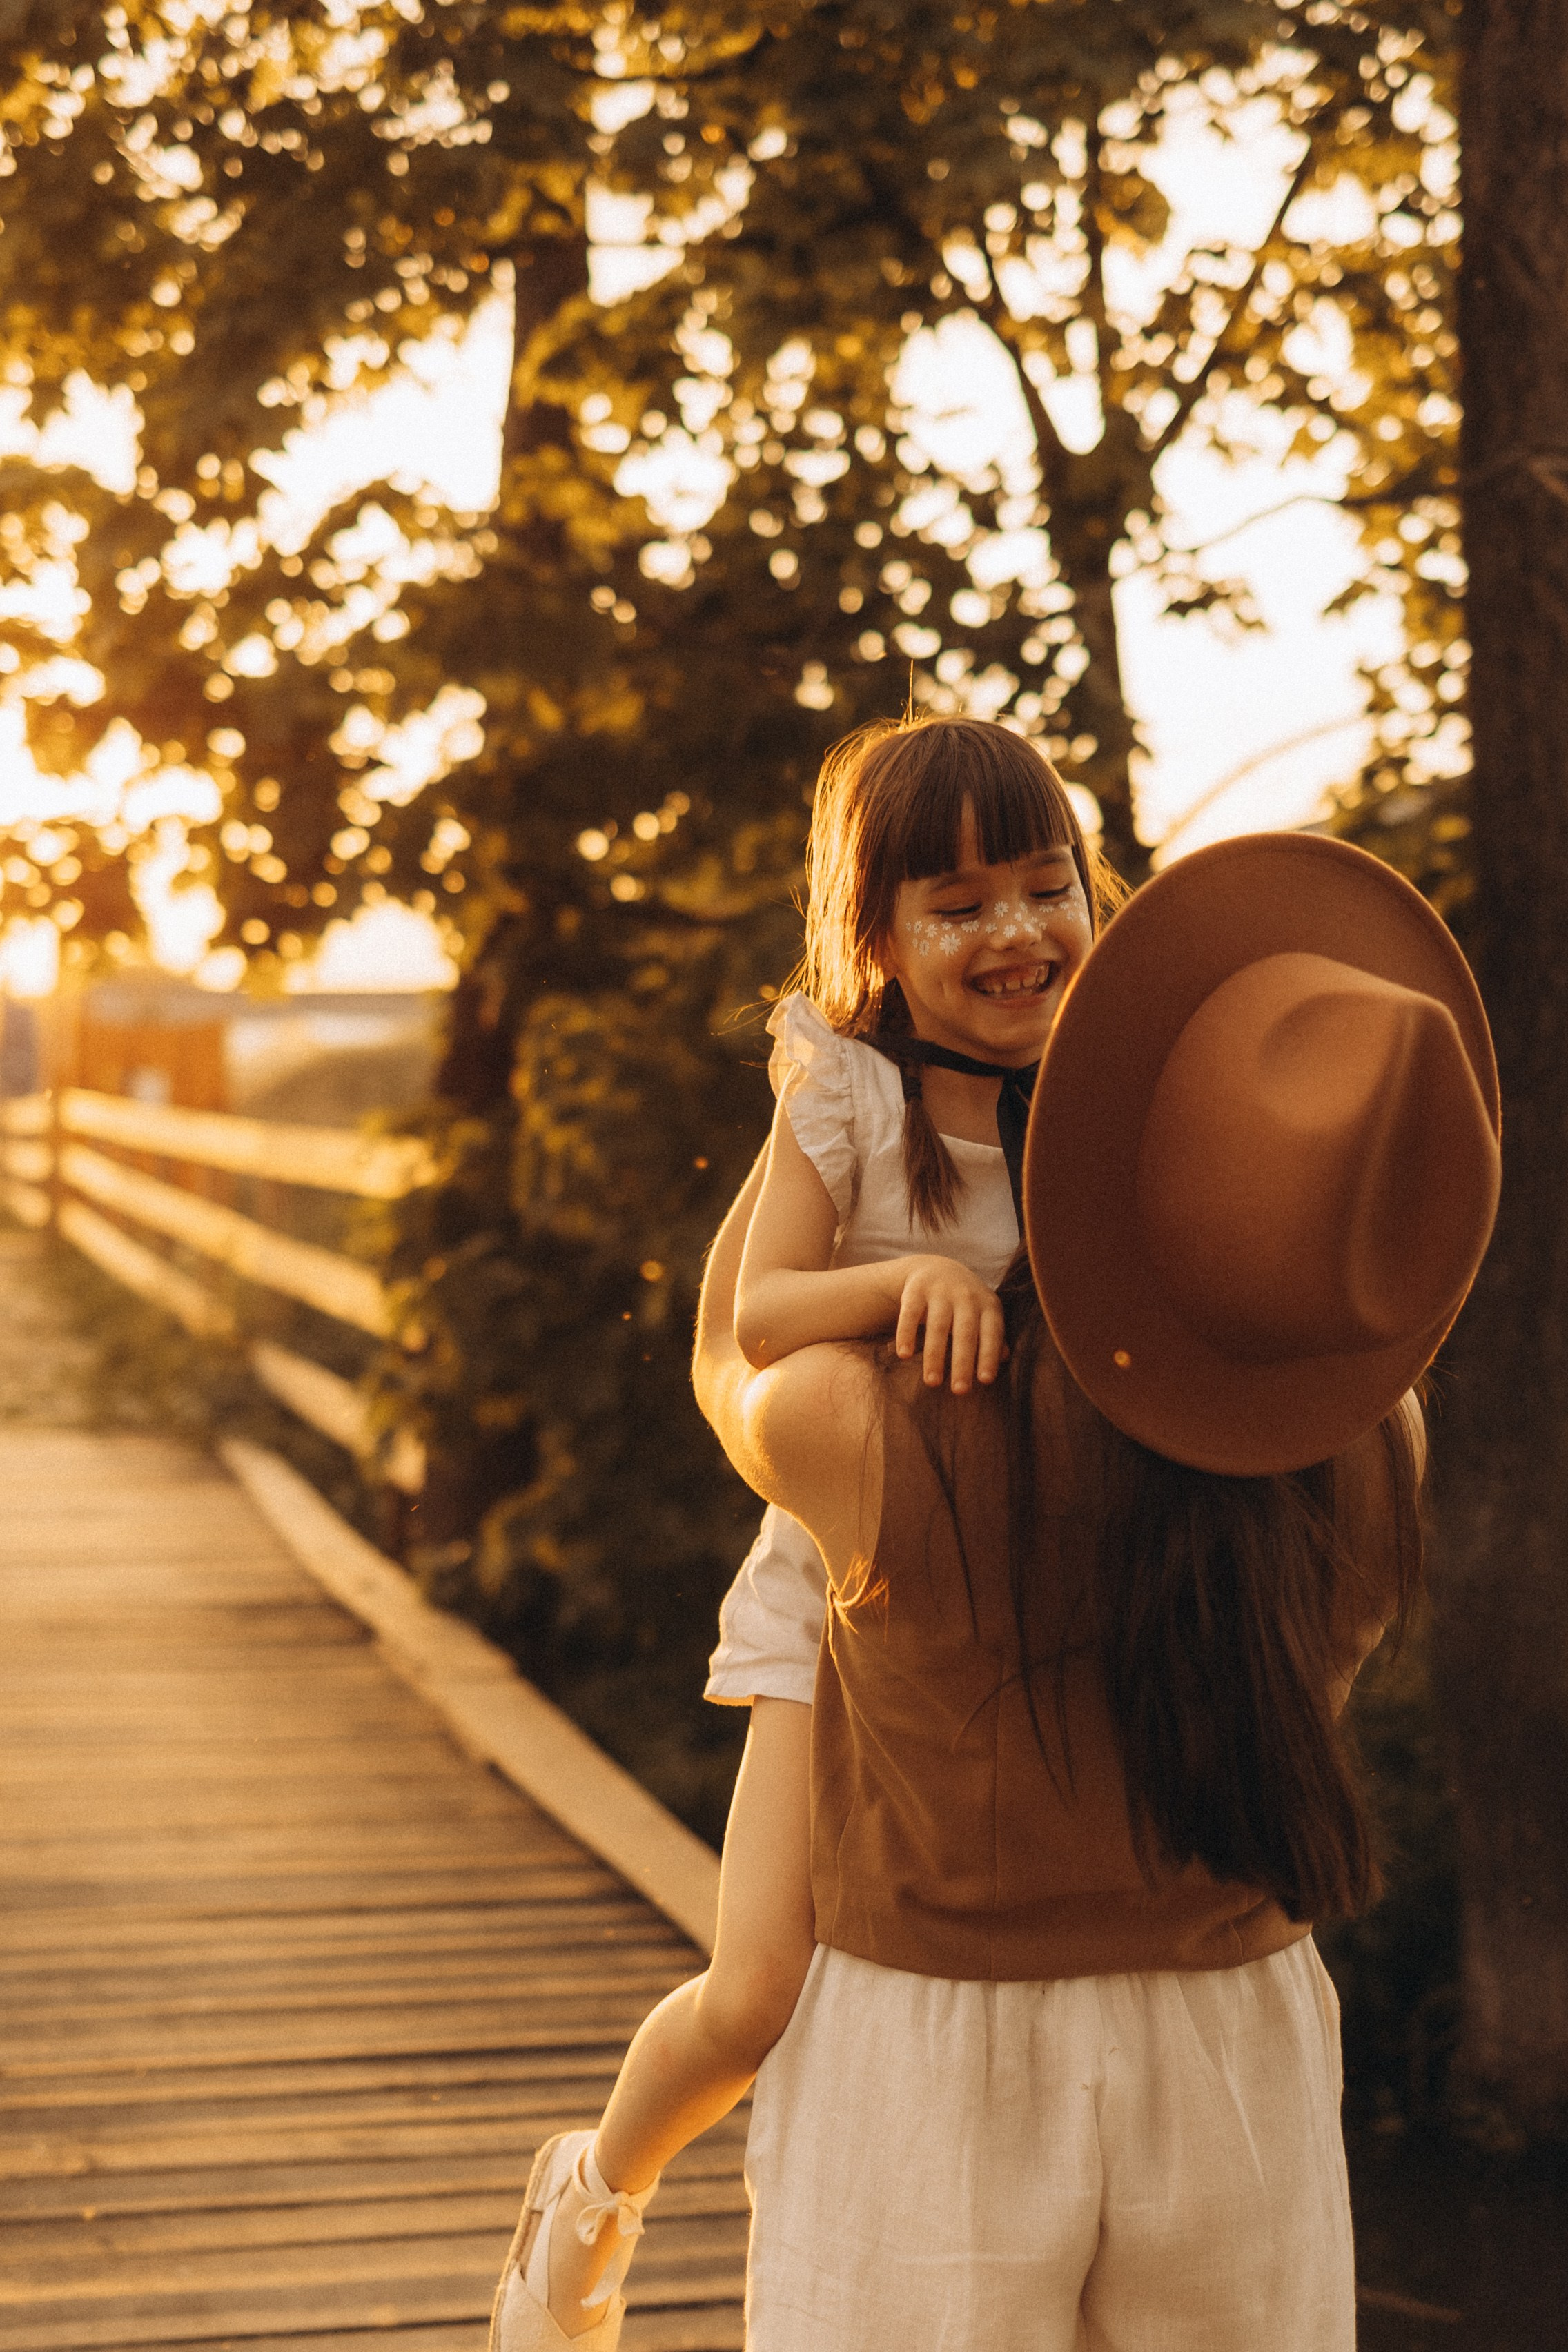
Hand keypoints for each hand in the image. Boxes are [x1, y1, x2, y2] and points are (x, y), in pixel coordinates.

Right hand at [893, 1257, 1005, 1392]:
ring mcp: (940, 1291)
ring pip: (938, 1326)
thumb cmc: (966, 1304)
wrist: (937, 1269)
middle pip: (965, 1332)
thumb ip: (994, 1335)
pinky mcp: (916, 1290)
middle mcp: (966, 1296)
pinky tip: (904, 1355)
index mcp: (988, 1305)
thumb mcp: (984, 1315)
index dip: (988, 1355)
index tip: (984, 1381)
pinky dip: (905, 1334)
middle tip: (959, 1391)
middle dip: (962, 1362)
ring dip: (934, 1355)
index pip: (991, 1332)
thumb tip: (1004, 1358)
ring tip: (932, 1382)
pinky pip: (910, 1313)